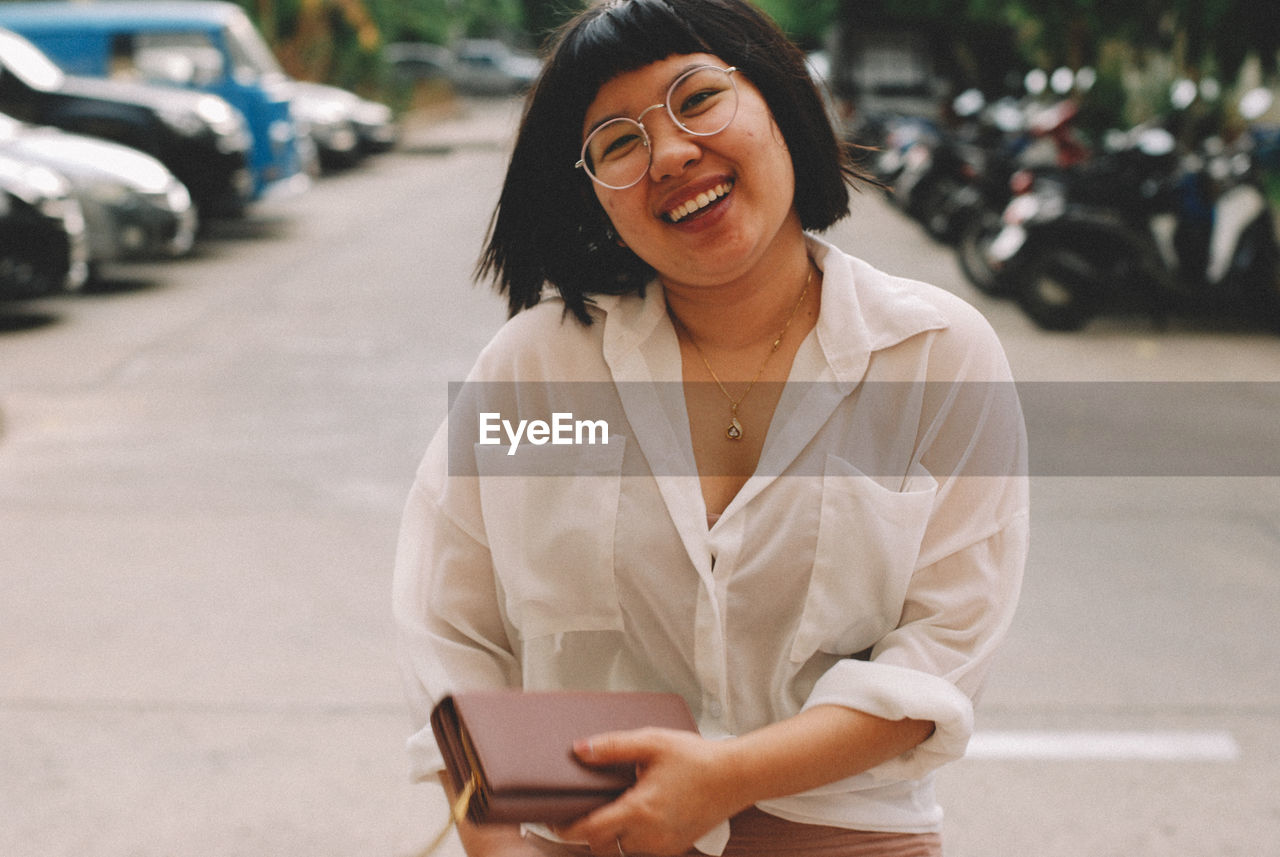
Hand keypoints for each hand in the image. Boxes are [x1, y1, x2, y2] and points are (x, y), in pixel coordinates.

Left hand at [554, 728, 748, 855]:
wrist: (736, 777)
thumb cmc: (696, 758)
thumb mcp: (651, 742)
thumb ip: (612, 747)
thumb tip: (579, 750)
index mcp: (639, 811)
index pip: (588, 830)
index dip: (564, 828)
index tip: (550, 820)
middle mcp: (649, 836)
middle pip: (601, 844)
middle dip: (588, 830)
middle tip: (581, 807)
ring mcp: (662, 846)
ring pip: (621, 848)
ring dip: (612, 833)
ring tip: (614, 805)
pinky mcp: (674, 848)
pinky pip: (641, 848)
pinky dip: (632, 836)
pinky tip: (638, 812)